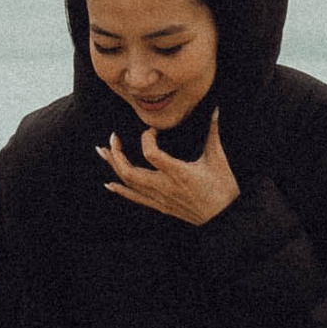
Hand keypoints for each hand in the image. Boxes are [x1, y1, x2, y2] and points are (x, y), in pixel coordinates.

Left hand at [101, 113, 238, 225]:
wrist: (224, 217)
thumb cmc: (222, 188)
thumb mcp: (218, 159)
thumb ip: (213, 133)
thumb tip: (215, 110)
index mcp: (179, 173)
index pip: (151, 154)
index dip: (147, 138)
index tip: (152, 130)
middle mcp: (165, 187)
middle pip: (130, 172)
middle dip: (117, 154)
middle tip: (113, 138)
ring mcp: (160, 198)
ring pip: (129, 184)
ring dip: (114, 167)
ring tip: (102, 152)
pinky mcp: (160, 206)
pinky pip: (136, 198)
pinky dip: (121, 190)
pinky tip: (109, 184)